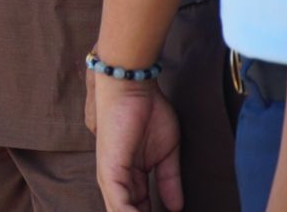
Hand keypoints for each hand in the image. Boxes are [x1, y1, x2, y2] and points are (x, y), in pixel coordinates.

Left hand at [95, 77, 183, 211]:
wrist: (132, 87)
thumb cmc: (148, 112)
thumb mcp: (166, 154)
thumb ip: (169, 181)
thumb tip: (177, 208)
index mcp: (130, 175)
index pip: (139, 207)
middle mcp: (116, 178)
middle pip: (127, 211)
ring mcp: (111, 175)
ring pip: (120, 211)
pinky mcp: (110, 170)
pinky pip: (118, 203)